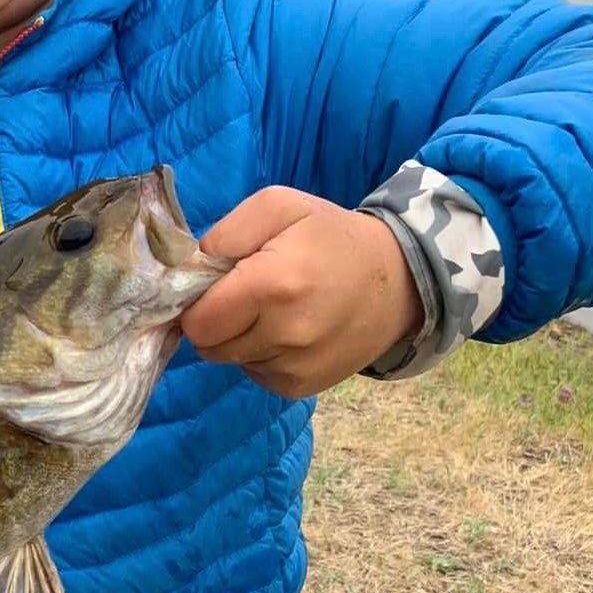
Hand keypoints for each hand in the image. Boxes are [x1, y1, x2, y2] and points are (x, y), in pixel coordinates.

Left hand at [180, 186, 423, 399]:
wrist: (400, 281)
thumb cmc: (331, 237)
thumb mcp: (281, 205)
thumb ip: (227, 231)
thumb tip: (192, 266)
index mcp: (274, 285)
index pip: (198, 320)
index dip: (197, 301)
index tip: (216, 284)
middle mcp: (285, 334)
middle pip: (208, 345)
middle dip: (215, 320)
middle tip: (243, 294)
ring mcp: (296, 367)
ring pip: (231, 360)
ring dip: (239, 338)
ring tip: (273, 309)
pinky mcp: (302, 387)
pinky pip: (256, 374)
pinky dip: (260, 354)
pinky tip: (287, 330)